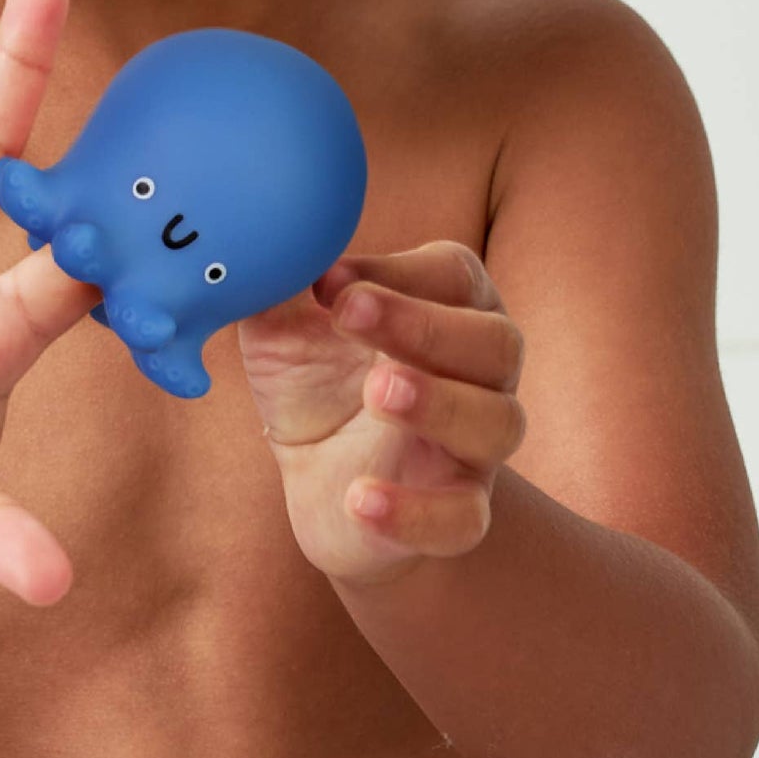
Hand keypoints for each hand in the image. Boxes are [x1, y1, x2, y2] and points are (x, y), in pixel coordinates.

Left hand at [236, 239, 525, 587]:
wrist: (319, 482)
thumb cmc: (315, 380)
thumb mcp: (283, 326)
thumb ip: (278, 282)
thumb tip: (262, 239)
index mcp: (447, 308)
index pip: (455, 274)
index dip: (399, 272)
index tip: (329, 280)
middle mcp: (478, 374)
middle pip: (495, 341)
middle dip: (425, 325)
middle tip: (349, 315)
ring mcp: (474, 448)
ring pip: (496, 422)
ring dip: (439, 403)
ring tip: (375, 393)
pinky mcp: (457, 514)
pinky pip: (464, 518)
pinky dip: (416, 511)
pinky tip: (359, 498)